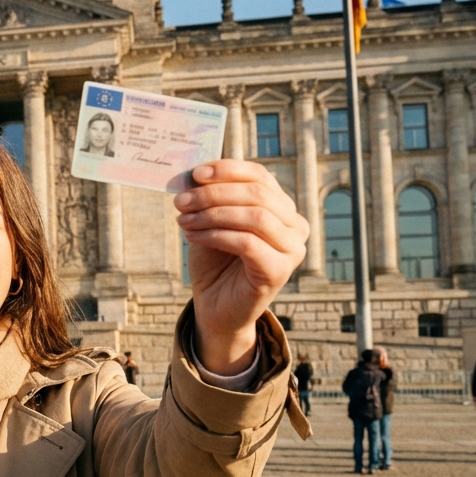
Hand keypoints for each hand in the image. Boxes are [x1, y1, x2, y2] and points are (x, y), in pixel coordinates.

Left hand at [175, 160, 308, 373]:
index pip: (260, 176)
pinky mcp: (279, 271)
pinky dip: (216, 235)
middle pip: (258, 194)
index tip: (195, 174)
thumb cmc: (215, 262)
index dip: (228, 170)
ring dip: (212, 214)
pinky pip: (248, 243)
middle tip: (181, 201)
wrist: (215, 307)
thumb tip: (195, 173)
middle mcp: (295, 226)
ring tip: (183, 220)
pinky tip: (192, 236)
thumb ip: (210, 197)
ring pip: (255, 216)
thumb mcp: (211, 221)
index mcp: (282, 208)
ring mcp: (292, 250)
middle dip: (214, 194)